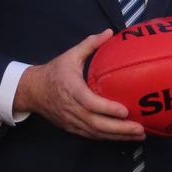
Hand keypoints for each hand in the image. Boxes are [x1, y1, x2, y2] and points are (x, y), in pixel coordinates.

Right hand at [12, 30, 145, 140]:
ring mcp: (71, 120)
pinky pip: (91, 136)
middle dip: (119, 128)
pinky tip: (123, 137)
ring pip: (96, 132)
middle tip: (140, 128)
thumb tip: (110, 33)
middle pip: (96, 123)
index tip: (124, 110)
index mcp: (71, 88)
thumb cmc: (54, 72)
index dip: (107, 108)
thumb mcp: (70, 55)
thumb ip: (90, 44)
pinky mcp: (72, 128)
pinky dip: (108, 138)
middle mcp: (71, 108)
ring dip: (118, 136)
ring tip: (138, 135)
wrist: (32, 91)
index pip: (90, 102)